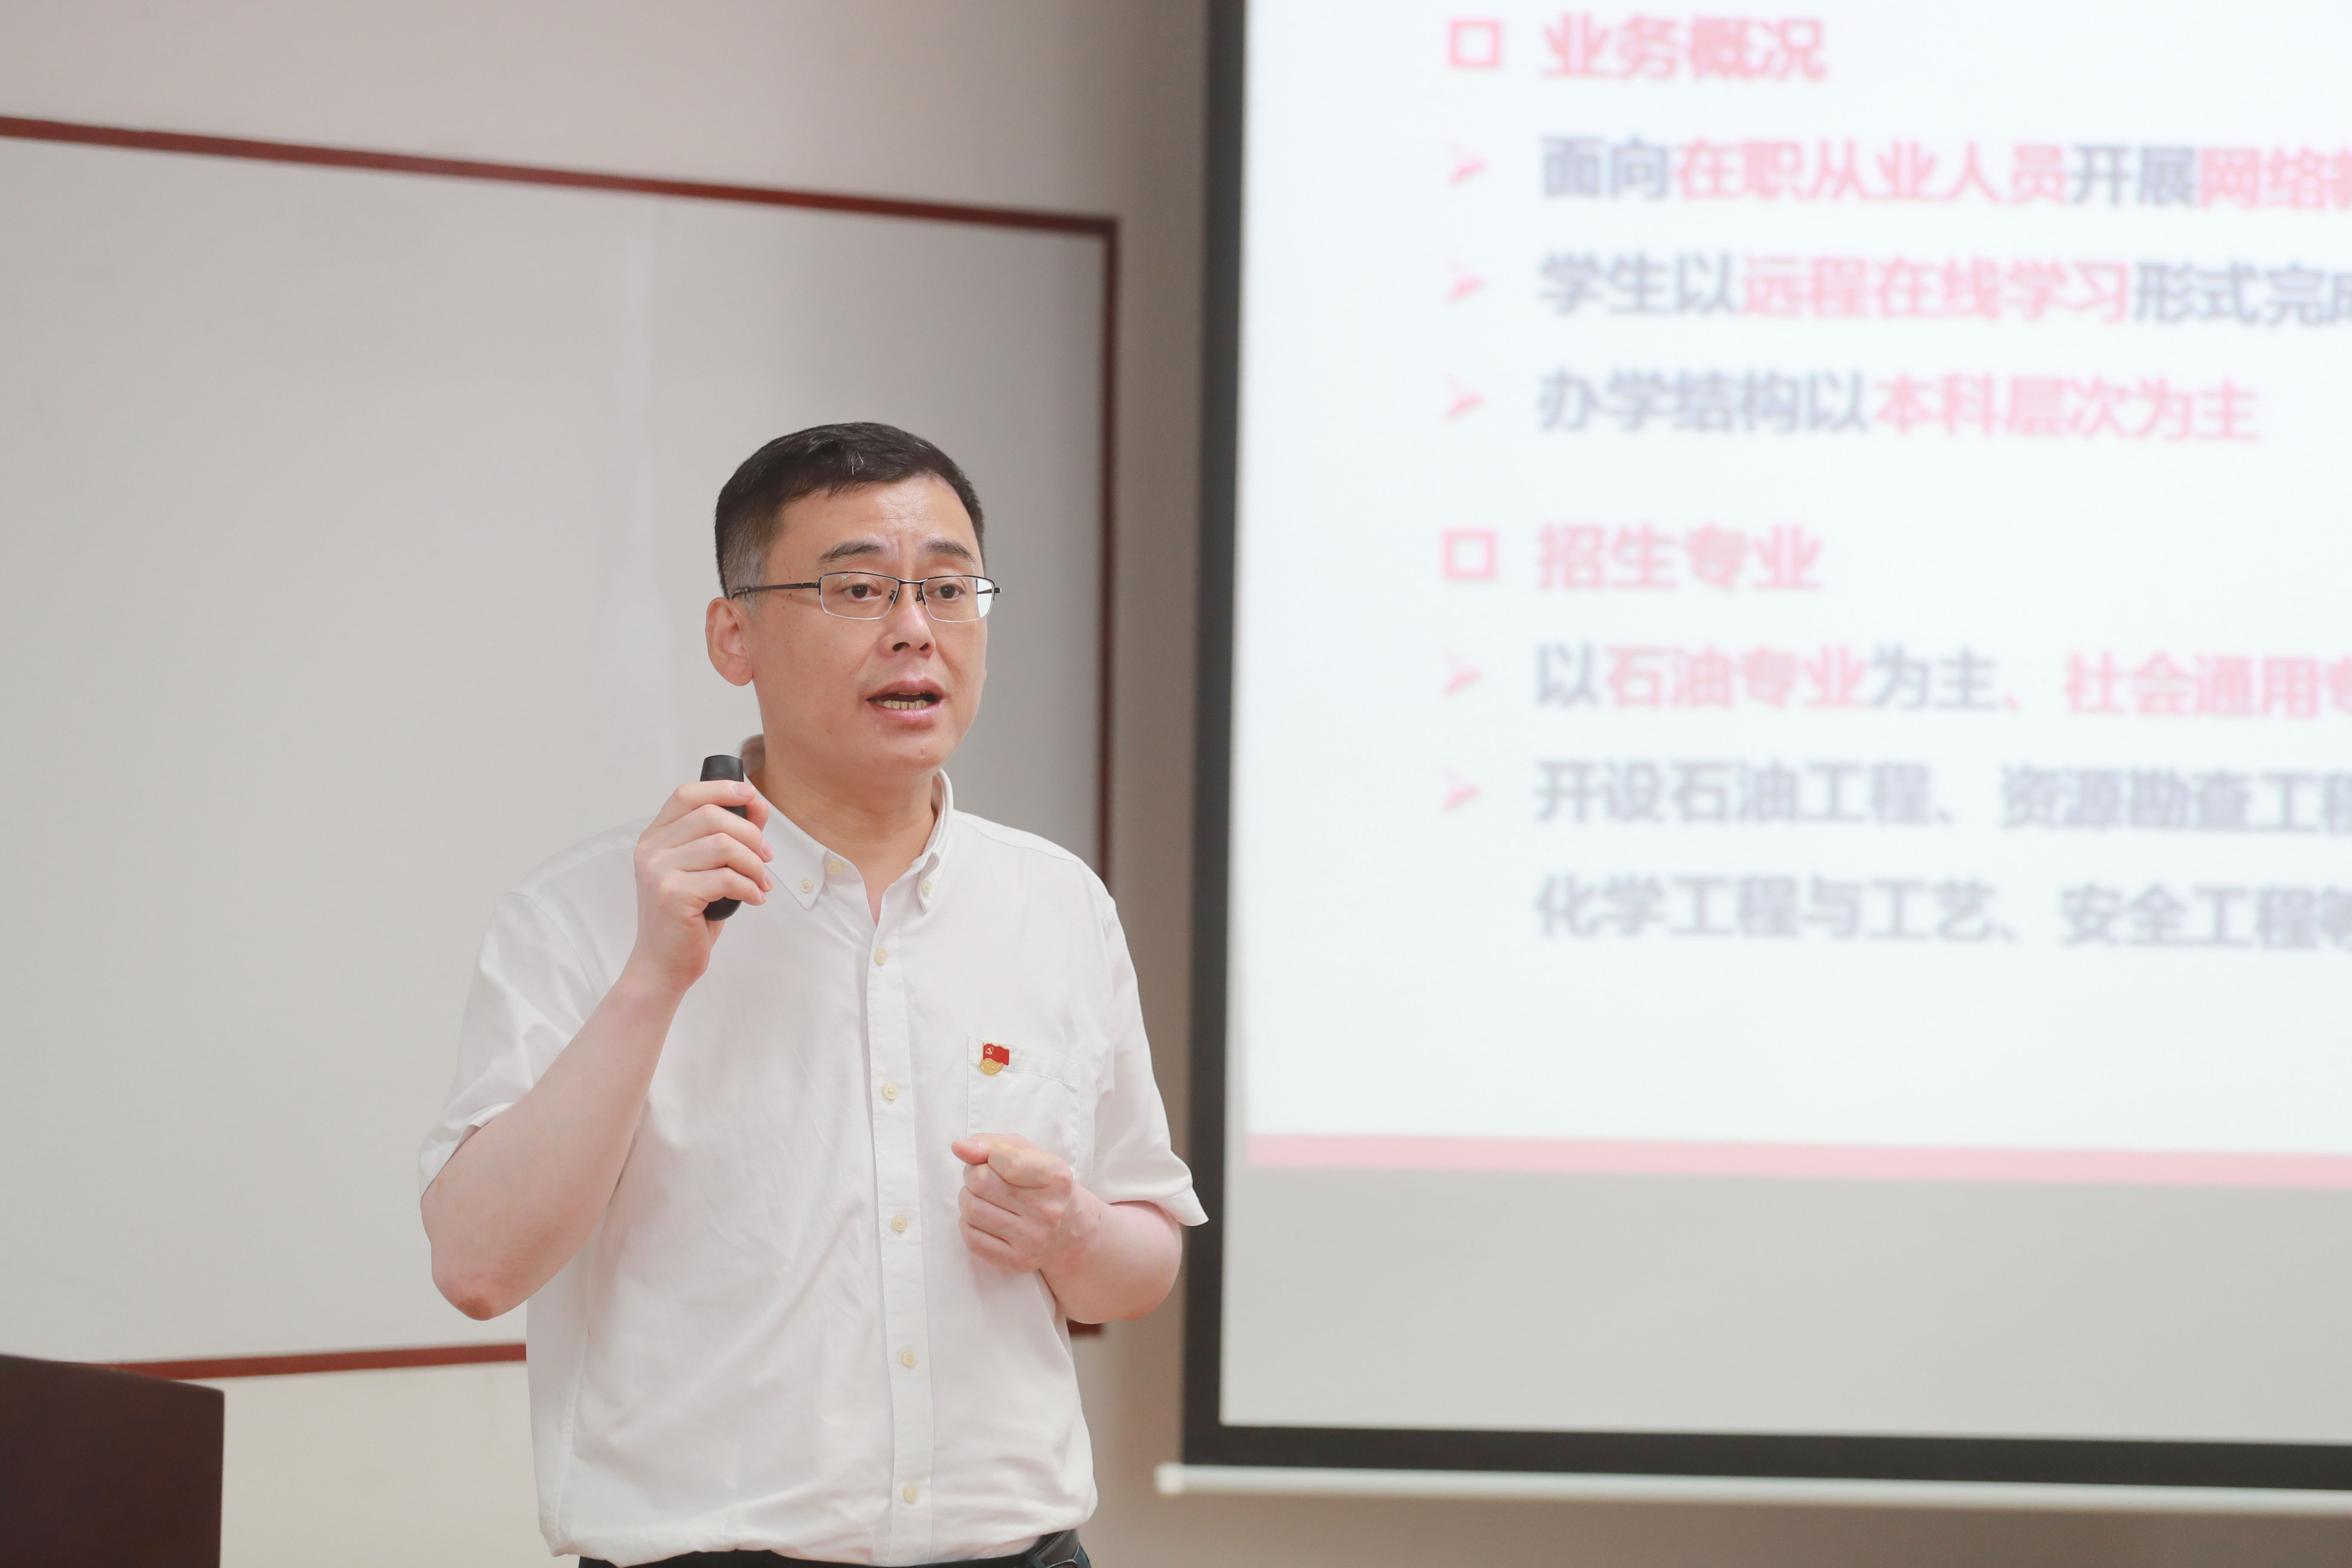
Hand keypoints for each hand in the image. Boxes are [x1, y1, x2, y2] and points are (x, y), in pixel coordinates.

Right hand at [626, 777, 773, 992]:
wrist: (663, 964)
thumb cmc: (688, 917)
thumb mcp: (706, 870)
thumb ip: (727, 836)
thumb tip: (758, 804)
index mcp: (655, 838)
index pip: (687, 795)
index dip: (722, 788)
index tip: (752, 795)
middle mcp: (651, 850)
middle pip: (712, 816)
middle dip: (751, 834)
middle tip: (766, 858)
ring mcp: (659, 872)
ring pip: (723, 845)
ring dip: (754, 864)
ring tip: (761, 883)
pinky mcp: (673, 895)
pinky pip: (726, 878)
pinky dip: (750, 887)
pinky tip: (753, 899)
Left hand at [953, 1134, 1097, 1274]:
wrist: (1067, 1230)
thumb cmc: (1038, 1182)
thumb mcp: (1025, 1153)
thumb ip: (990, 1144)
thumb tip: (958, 1148)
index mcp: (1056, 1177)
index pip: (1003, 1158)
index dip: (990, 1155)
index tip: (998, 1160)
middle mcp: (1049, 1211)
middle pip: (980, 1182)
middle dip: (973, 1175)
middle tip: (983, 1178)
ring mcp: (1033, 1240)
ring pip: (971, 1210)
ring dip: (968, 1199)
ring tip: (983, 1198)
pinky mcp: (1017, 1261)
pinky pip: (971, 1238)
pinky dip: (969, 1225)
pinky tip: (984, 1220)